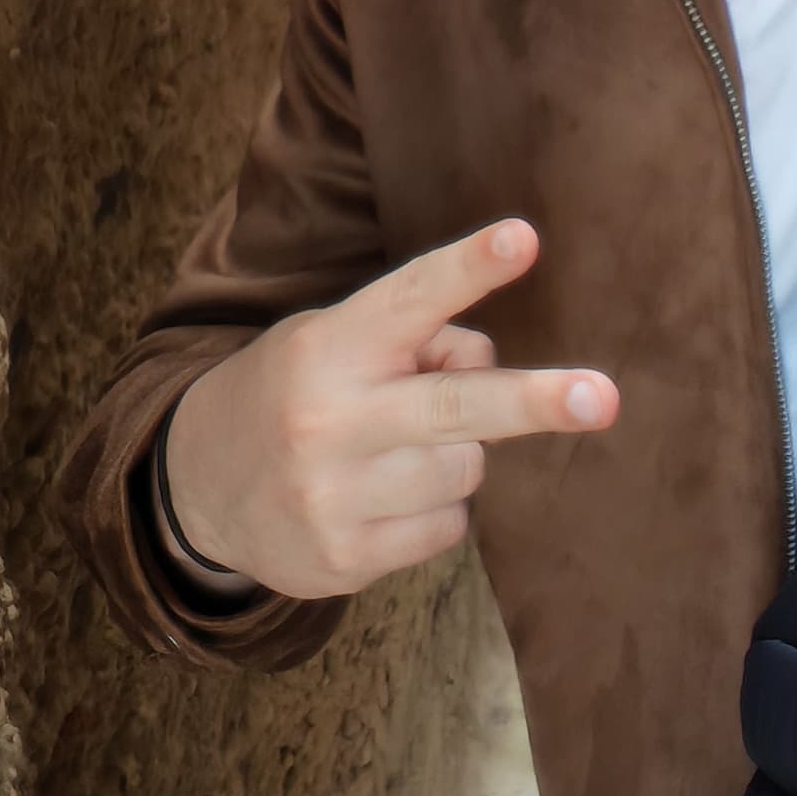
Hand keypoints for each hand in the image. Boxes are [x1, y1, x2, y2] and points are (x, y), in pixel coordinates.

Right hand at [161, 220, 618, 599]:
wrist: (193, 488)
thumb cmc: (297, 392)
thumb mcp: (336, 340)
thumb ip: (415, 342)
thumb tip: (489, 366)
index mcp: (331, 344)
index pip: (411, 296)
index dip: (470, 266)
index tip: (524, 237)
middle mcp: (330, 417)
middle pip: (455, 407)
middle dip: (533, 402)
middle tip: (602, 397)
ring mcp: (335, 494)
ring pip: (465, 469)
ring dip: (454, 456)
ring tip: (394, 449)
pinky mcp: (345, 558)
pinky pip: (448, 528)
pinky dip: (434, 512)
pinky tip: (380, 497)